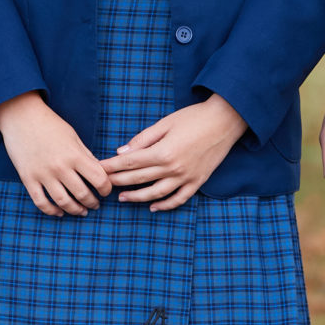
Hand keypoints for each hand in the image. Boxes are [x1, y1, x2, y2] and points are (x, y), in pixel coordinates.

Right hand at [0, 92, 111, 216]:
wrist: (21, 116)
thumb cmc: (50, 124)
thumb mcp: (73, 137)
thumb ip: (86, 156)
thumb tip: (98, 174)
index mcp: (75, 154)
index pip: (99, 179)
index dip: (106, 189)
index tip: (105, 191)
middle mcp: (60, 166)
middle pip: (82, 194)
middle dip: (92, 202)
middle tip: (95, 204)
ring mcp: (43, 174)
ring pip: (63, 202)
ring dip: (75, 210)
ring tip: (81, 211)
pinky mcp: (28, 178)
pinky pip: (41, 202)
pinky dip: (51, 211)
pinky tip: (59, 212)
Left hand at [100, 95, 245, 210]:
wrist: (225, 121)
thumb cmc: (194, 117)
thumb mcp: (165, 123)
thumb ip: (143, 139)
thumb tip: (122, 152)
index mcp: (163, 152)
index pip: (130, 163)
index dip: (112, 167)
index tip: (99, 169)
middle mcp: (173, 168)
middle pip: (139, 179)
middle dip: (118, 181)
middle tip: (103, 183)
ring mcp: (186, 177)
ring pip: (156, 193)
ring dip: (137, 197)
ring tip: (122, 198)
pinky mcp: (198, 182)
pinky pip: (179, 199)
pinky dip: (165, 205)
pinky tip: (153, 207)